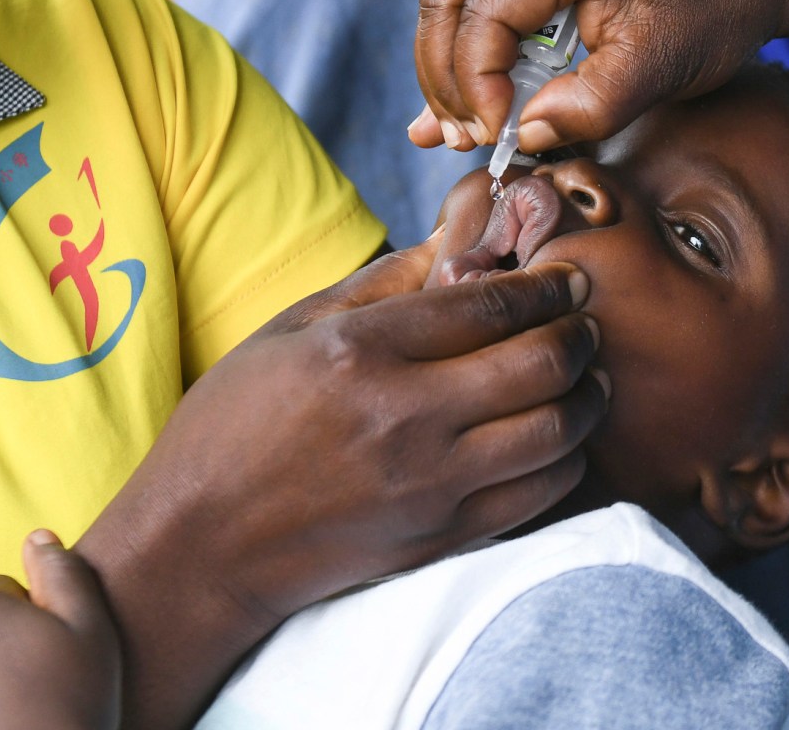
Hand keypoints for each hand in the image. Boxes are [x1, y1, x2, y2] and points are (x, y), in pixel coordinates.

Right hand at [76, 245, 606, 728]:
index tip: (566, 276)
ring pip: (557, 429)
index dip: (547, 284)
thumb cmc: (233, 427)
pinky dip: (568, 459)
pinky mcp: (440, 538)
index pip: (492, 302)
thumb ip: (379, 284)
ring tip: (587, 377)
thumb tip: (456, 241)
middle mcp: (405, 416)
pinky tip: (561, 439)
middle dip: (579, 332)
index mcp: (362, 351)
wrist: (200, 547)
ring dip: (588, 395)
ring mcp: (429, 484)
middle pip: (541, 361)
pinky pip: (541, 494)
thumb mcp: (288, 330)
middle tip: (584, 321)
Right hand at [412, 0, 788, 155]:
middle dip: (447, 77)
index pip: (485, 13)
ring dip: (451, 64)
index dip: (478, 84)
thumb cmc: (722, 6)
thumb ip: (591, 105)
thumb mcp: (663, 66)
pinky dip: (474, 47)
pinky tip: (464, 101)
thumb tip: (524, 132)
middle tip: (461, 139)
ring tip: (458, 130)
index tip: (499, 137)